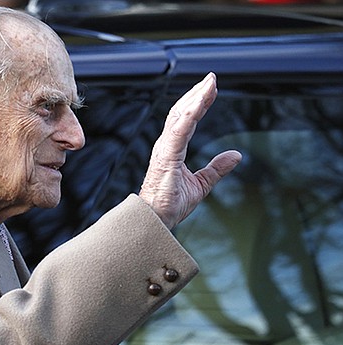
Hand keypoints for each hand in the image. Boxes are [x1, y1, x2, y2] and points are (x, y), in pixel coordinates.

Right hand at [139, 72, 241, 228]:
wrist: (157, 219)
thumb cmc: (171, 204)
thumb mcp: (201, 184)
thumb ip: (216, 168)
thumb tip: (235, 155)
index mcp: (172, 149)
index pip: (185, 119)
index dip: (198, 102)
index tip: (211, 89)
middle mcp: (166, 145)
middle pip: (180, 111)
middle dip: (196, 93)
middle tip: (212, 78)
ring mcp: (164, 149)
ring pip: (179, 116)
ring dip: (195, 98)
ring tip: (209, 84)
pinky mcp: (166, 156)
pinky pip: (179, 131)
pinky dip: (189, 115)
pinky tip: (200, 103)